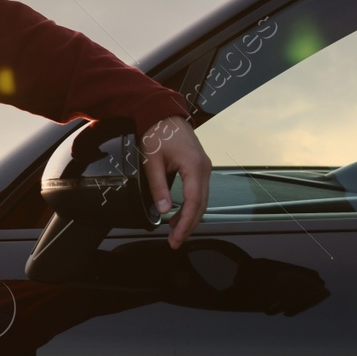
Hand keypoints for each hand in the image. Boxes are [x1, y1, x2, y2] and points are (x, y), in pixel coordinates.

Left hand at [140, 116, 210, 248]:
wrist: (163, 113)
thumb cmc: (156, 133)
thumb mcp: (151, 161)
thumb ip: (157, 186)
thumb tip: (163, 210)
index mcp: (194, 166)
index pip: (193, 202)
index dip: (185, 223)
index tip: (176, 237)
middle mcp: (204, 168)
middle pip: (201, 205)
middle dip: (189, 226)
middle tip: (175, 242)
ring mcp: (205, 167)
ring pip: (202, 200)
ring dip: (190, 217)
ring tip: (175, 233)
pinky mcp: (200, 167)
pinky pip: (200, 191)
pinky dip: (191, 206)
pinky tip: (180, 215)